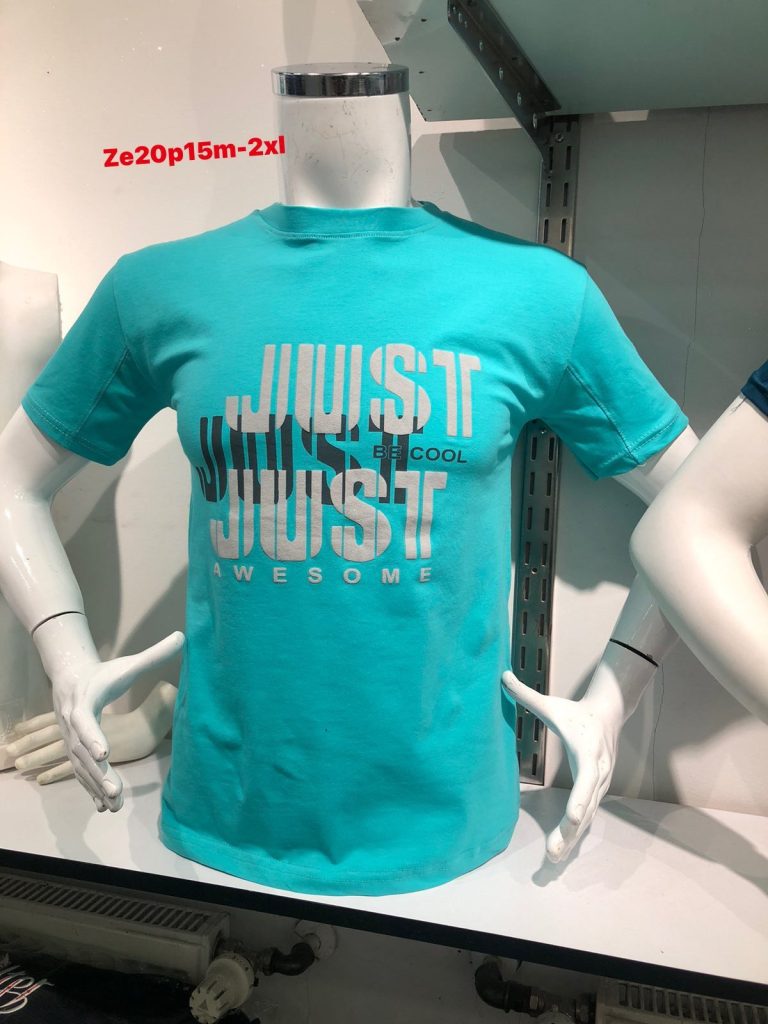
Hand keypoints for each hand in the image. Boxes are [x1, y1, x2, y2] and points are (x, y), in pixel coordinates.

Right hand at [43, 631, 183, 812]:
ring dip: (97, 787)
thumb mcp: (127, 664)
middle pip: (82, 753)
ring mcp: (72, 742)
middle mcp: (73, 727)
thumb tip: (183, 637)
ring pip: (82, 769)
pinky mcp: (76, 753)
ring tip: (116, 804)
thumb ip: (154, 654)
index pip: (85, 722)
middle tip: (116, 791)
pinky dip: (92, 791)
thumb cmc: (103, 674)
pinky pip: (82, 775)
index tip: (104, 752)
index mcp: (84, 703)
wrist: (71, 681)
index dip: (93, 737)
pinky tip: (106, 808)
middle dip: (99, 773)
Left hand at [501, 670, 619, 862]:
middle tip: (553, 853)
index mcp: (587, 753)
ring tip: (553, 860)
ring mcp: (600, 786)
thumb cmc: (576, 712)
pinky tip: (562, 851)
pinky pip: (587, 817)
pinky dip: (575, 835)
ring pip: (588, 818)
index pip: (587, 781)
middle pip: (587, 807)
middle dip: (571, 832)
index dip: (581, 800)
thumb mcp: (552, 704)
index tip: (574, 819)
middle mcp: (598, 773)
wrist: (609, 716)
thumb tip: (502, 676)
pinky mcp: (597, 793)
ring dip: (572, 839)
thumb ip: (525, 694)